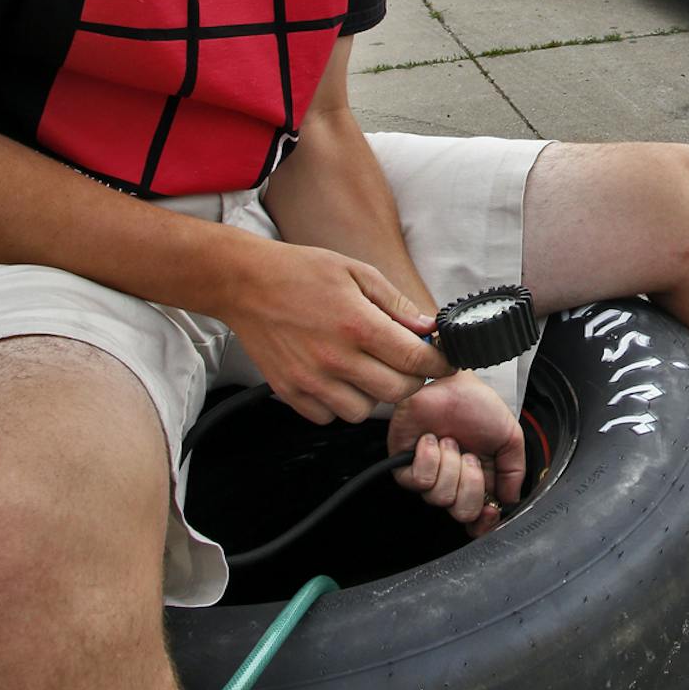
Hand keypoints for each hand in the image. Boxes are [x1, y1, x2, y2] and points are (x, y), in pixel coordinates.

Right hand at [217, 239, 450, 423]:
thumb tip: (427, 328)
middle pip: (397, 392)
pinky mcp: (289, 391)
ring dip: (373, 395)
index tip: (443, 361)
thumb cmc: (301, 272)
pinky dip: (338, 404)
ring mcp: (311, 379)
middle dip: (411, 379)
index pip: (416, 360)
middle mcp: (336, 358)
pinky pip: (328, 416)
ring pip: (363, 412)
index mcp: (358, 325)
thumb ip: (396, 303)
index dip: (438, 364)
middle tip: (405, 363)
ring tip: (365, 369)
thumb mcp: (357, 272)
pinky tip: (337, 378)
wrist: (245, 283)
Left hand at [389, 372, 526, 537]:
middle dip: (471, 484)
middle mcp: (453, 482)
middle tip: (471, 456)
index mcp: (478, 481)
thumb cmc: (478, 405)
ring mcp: (429, 475)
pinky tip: (432, 440)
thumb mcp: (510, 438)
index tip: (491, 509)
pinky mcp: (404, 465)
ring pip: (441, 497)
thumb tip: (510, 501)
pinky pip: (419, 481)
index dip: (484, 522)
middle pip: (462, 512)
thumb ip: (514, 471)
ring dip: (451, 465)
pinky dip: (430, 459)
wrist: (454, 382)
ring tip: (450, 440)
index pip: (477, 519)